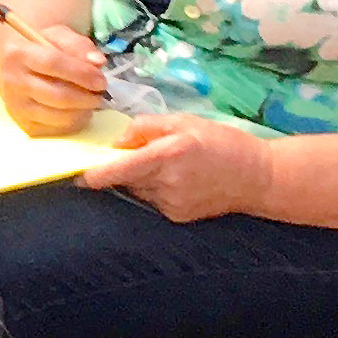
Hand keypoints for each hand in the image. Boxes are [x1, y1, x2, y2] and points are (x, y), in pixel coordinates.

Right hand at [0, 1, 110, 134]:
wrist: (11, 64)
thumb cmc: (40, 47)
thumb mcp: (58, 36)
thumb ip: (79, 46)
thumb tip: (98, 63)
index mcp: (18, 54)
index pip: (53, 64)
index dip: (81, 73)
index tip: (101, 81)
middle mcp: (12, 82)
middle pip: (57, 95)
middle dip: (86, 97)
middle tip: (100, 94)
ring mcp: (16, 106)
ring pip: (58, 116)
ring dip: (82, 111)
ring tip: (90, 101)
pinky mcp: (22, 123)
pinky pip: (55, 129)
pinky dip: (73, 122)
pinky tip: (78, 111)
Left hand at [82, 111, 271, 219]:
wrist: (259, 177)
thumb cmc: (223, 142)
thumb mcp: (185, 121)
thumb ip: (146, 127)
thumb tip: (117, 141)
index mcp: (167, 155)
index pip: (116, 170)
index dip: (92, 174)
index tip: (79, 172)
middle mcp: (166, 183)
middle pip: (123, 180)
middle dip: (121, 169)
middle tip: (134, 156)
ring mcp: (171, 203)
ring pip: (137, 190)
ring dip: (139, 179)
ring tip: (166, 166)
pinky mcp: (177, 217)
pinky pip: (153, 201)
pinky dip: (155, 190)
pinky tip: (177, 181)